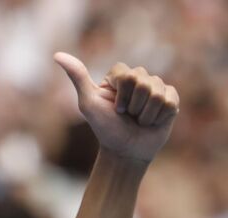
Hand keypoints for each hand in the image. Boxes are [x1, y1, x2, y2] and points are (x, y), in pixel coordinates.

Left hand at [53, 53, 179, 163]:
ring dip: (146, 114)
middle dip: (134, 106)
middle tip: (128, 116)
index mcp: (121, 75)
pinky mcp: (171, 99)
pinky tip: (154, 122)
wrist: (125, 152)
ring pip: (157, 93)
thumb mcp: (88, 103)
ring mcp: (156, 87)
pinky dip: (160, 116)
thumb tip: (56, 55)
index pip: (128, 75)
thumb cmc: (105, 128)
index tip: (115, 108)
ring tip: (140, 121)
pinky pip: (170, 101)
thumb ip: (77, 77)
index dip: (122, 96)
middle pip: (143, 82)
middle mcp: (139, 78)